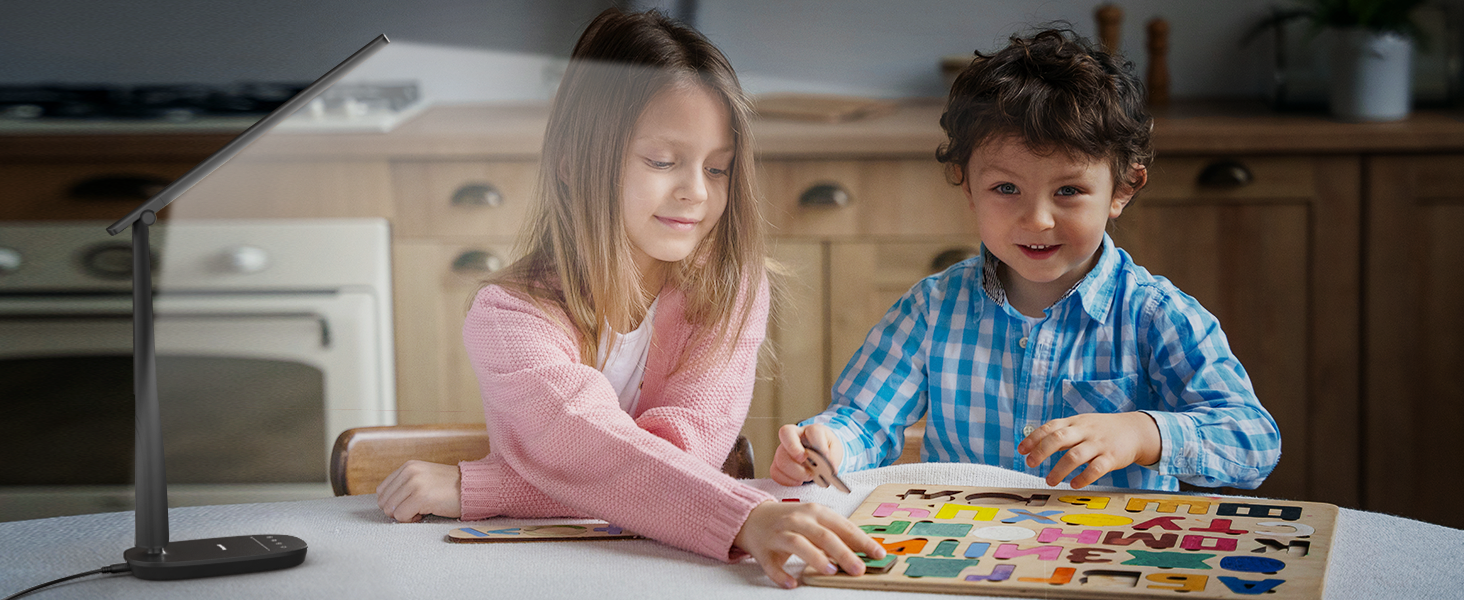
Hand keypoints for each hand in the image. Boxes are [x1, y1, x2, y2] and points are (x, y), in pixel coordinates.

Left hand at [376, 460, 462, 521]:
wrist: (473, 488)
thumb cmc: (450, 488)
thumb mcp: (424, 478)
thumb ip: (404, 485)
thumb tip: (386, 504)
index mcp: (408, 466)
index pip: (382, 490)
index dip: (394, 502)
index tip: (410, 503)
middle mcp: (409, 472)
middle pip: (384, 502)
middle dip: (398, 510)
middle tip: (416, 508)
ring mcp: (415, 484)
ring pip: (391, 510)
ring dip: (405, 515)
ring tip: (422, 509)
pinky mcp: (421, 497)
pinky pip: (402, 517)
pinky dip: (412, 520)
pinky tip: (426, 513)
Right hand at [733, 500, 885, 588]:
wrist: (753, 516)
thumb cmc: (791, 520)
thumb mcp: (815, 520)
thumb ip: (836, 533)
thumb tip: (864, 550)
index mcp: (815, 512)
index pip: (843, 526)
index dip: (862, 540)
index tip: (878, 554)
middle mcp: (798, 520)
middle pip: (823, 536)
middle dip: (843, 552)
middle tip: (859, 568)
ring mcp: (780, 534)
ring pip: (799, 544)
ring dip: (815, 558)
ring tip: (831, 571)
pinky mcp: (764, 550)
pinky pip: (772, 564)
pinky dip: (781, 575)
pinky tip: (792, 583)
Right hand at [769, 424, 841, 486]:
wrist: (817, 455)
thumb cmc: (825, 449)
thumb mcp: (835, 449)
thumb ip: (834, 457)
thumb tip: (831, 469)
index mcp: (811, 430)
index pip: (812, 431)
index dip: (818, 444)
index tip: (825, 456)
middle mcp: (793, 436)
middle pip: (787, 438)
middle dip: (797, 454)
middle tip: (810, 469)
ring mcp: (782, 449)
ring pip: (781, 459)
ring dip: (796, 472)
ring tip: (809, 477)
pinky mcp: (777, 463)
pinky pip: (776, 472)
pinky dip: (788, 480)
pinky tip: (798, 481)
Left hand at [1017, 412, 1161, 488]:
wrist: (1135, 430)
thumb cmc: (1101, 430)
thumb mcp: (1081, 425)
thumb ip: (1061, 433)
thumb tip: (1034, 445)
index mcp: (1075, 422)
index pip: (1050, 427)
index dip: (1033, 438)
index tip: (1021, 450)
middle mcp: (1085, 431)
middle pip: (1059, 438)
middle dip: (1041, 451)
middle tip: (1030, 464)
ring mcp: (1099, 444)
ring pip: (1075, 456)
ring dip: (1059, 470)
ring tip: (1049, 481)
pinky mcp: (1112, 457)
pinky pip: (1096, 469)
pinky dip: (1083, 478)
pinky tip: (1074, 484)